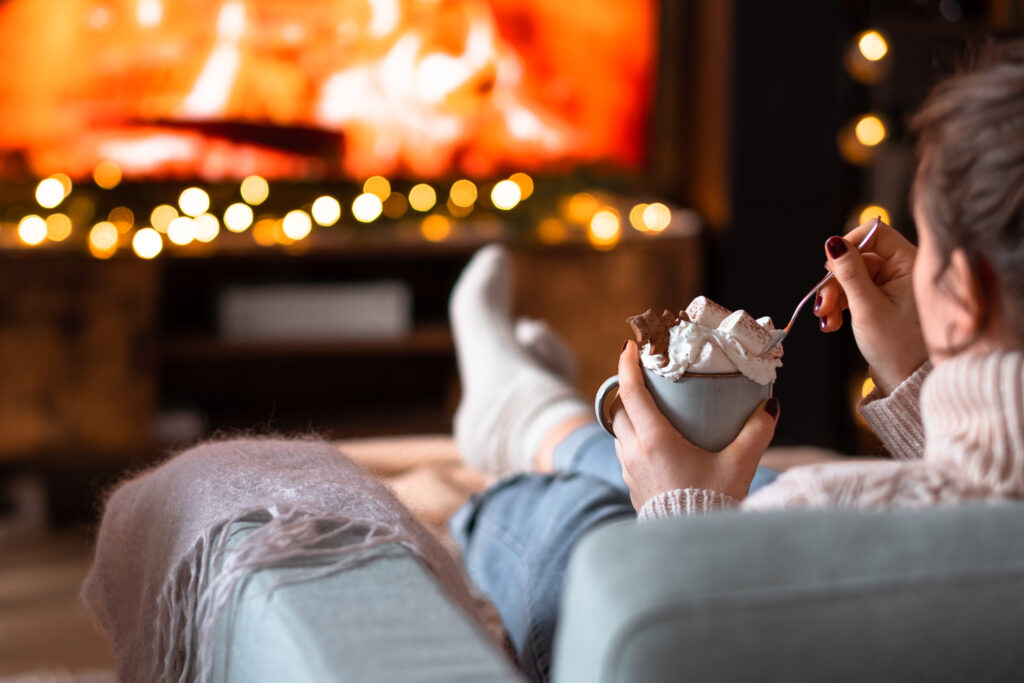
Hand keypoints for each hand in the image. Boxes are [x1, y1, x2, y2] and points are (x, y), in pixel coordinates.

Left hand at [610, 341, 779, 509]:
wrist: (691, 548)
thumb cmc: (711, 503)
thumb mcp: (739, 465)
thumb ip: (756, 433)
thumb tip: (770, 406)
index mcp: (654, 440)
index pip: (630, 392)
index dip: (626, 365)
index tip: (630, 346)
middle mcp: (634, 452)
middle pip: (619, 410)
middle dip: (628, 391)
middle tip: (647, 379)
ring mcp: (629, 471)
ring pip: (620, 434)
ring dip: (631, 418)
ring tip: (654, 411)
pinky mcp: (632, 488)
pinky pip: (626, 455)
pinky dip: (635, 441)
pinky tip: (659, 445)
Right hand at [815, 219, 927, 394]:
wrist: (907, 382)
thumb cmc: (898, 347)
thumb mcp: (867, 308)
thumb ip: (849, 273)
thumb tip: (832, 242)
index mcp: (910, 264)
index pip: (875, 234)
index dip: (848, 245)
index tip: (830, 266)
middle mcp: (903, 270)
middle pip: (857, 259)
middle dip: (836, 283)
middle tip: (823, 306)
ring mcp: (892, 286)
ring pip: (852, 278)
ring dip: (834, 298)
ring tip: (826, 321)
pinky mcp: (883, 301)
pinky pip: (854, 292)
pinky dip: (840, 306)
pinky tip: (832, 323)